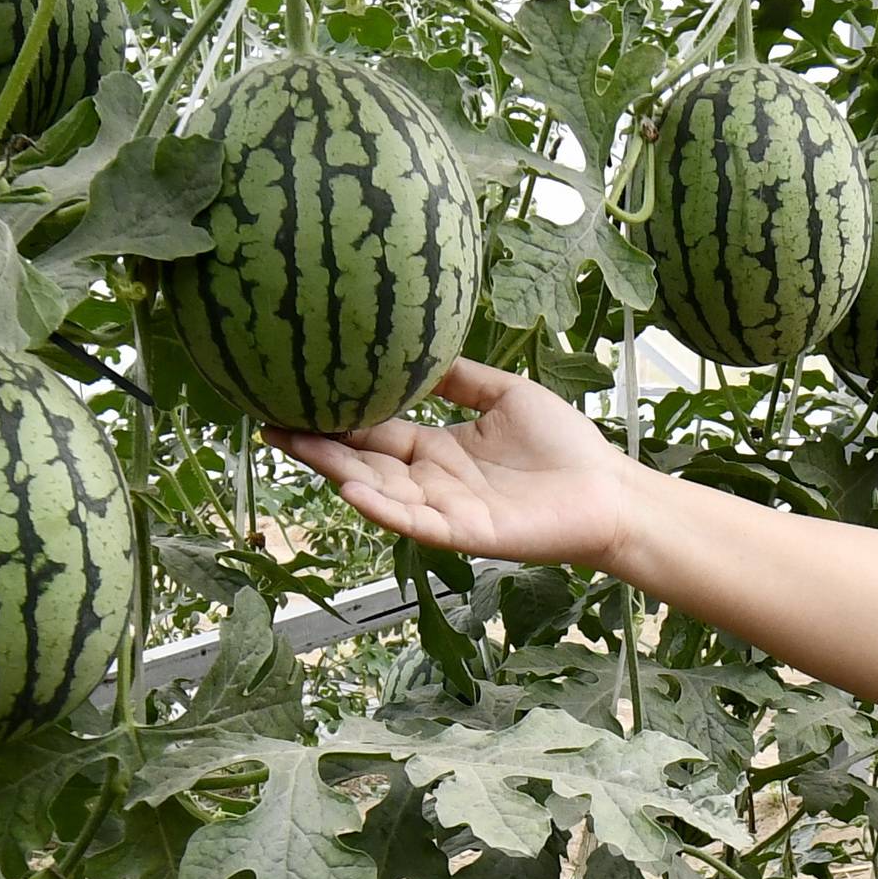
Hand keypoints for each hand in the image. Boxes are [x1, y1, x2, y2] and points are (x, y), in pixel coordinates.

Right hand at [268, 359, 645, 572]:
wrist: (608, 491)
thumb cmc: (565, 446)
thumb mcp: (505, 395)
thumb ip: (461, 378)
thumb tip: (422, 345)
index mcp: (437, 449)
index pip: (373, 431)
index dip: (333, 416)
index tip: (293, 396)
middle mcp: (432, 481)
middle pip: (362, 460)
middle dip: (316, 445)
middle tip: (268, 422)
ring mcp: (444, 509)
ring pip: (379, 489)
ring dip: (336, 471)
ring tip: (294, 448)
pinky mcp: (465, 533)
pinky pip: (415, 521)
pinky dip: (382, 507)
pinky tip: (351, 487)